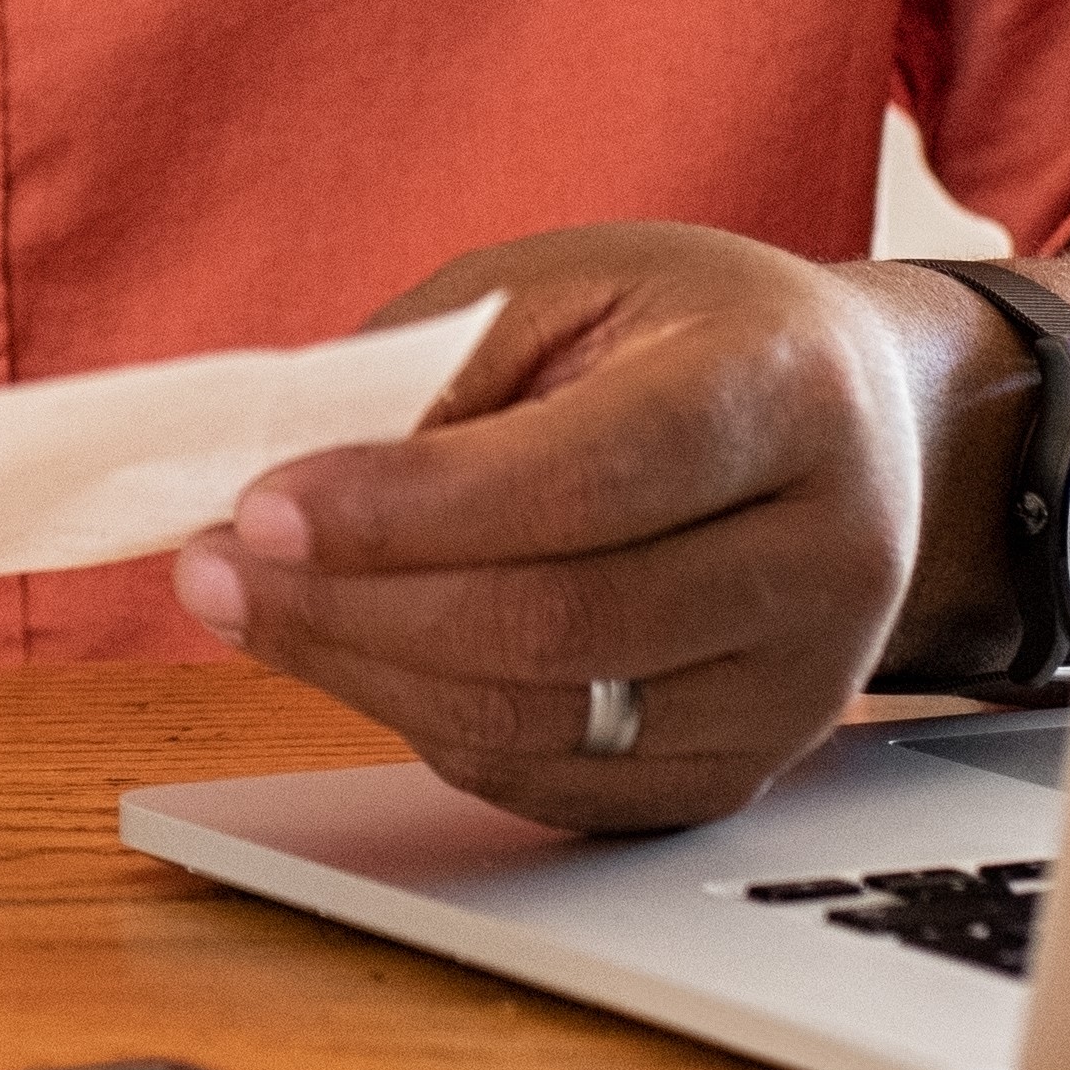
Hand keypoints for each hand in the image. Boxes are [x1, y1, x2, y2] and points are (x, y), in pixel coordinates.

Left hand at [170, 223, 968, 835]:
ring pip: (545, 721)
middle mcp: (825, 554)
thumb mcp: (560, 287)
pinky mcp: (746, 768)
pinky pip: (556, 782)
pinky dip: (427, 724)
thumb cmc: (684, 336)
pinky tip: (350, 655)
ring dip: (363, 672)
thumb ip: (426, 372)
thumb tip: (273, 486)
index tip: (259, 504)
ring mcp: (798, 685)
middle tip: (213, 564)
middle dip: (354, 602)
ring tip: (246, 605)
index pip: (586, 478)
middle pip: (559, 622)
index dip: (408, 506)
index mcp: (785, 393)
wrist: (856, 426)